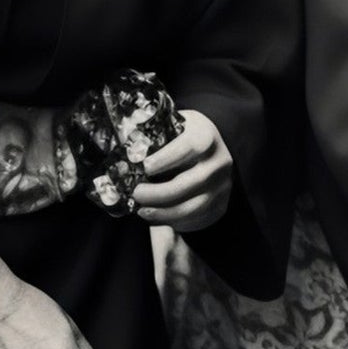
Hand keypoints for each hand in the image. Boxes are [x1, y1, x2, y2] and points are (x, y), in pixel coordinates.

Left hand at [135, 109, 231, 231]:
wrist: (212, 149)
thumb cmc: (182, 137)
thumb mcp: (170, 126)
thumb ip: (149, 135)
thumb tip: (124, 151)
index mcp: (207, 137)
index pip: (189, 148)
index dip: (165, 159)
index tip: (144, 167)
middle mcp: (220, 162)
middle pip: (189, 183)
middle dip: (158, 193)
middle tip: (136, 194)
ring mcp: (223, 186)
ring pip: (193, 207)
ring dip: (164, 213)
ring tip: (142, 211)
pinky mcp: (221, 205)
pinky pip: (198, 220)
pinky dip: (175, 222)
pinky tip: (158, 217)